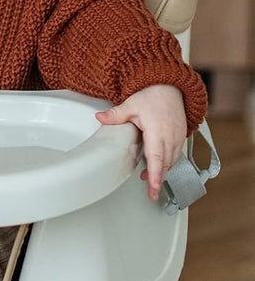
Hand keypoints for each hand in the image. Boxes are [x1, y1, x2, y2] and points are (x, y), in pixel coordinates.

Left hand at [95, 84, 186, 199]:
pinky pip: (176, 155)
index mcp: (157, 132)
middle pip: (165, 164)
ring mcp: (178, 139)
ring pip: (171, 161)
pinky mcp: (181, 138)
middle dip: (158, 179)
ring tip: (149, 179)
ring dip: (162, 171)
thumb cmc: (152, 96)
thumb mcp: (131, 104)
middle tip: (150, 192)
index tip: (153, 188)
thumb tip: (99, 118)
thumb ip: (116, 114)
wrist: (170, 88)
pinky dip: (168, 163)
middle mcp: (170, 138)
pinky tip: (158, 165)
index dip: (155, 176)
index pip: (156, 159)